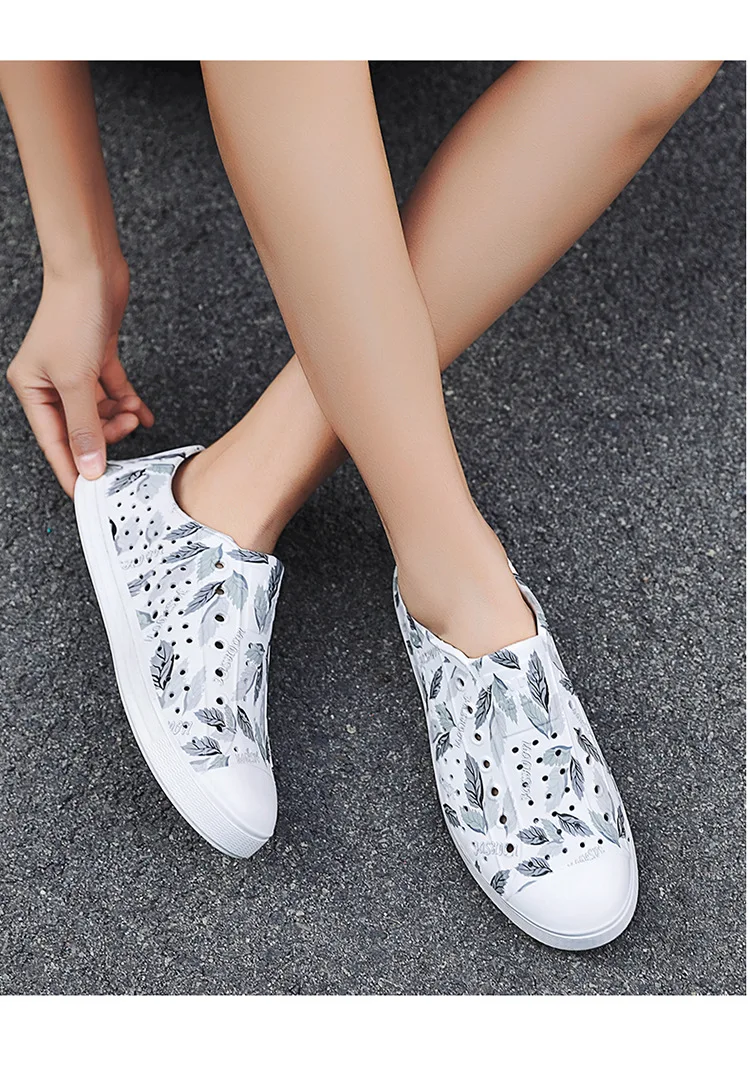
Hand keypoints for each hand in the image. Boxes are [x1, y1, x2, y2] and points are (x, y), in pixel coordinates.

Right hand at [6, 260, 153, 496]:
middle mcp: (51, 382)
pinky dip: (130, 403)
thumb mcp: (77, 381)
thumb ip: (84, 428)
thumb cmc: (72, 315)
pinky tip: (145, 413)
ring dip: (120, 419)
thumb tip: (88, 467)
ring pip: (100, 412)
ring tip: (135, 416)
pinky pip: (115, 391)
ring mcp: (76, 371)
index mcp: (32, 388)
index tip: (90, 495)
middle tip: (124, 436)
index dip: (72, 469)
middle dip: (104, 436)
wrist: (92, 270)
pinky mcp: (98, 358)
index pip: (53, 442)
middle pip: (79, 428)